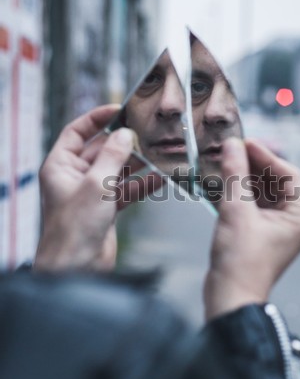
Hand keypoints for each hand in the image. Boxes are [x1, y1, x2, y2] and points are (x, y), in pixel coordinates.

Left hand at [35, 105, 161, 270]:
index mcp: (61, 166)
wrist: (77, 267)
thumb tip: (125, 134)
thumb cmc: (74, 228)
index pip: (77, 132)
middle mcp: (76, 176)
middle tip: (145, 135)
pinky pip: (127, 190)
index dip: (96, 119)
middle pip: (102, 150)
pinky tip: (160, 179)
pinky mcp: (107, 207)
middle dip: (123, 144)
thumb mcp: (96, 185)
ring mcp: (93, 192)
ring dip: (137, 165)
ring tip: (158, 155)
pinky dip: (143, 185)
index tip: (119, 110)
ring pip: (118, 170)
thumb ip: (113, 156)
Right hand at [204, 138, 299, 319]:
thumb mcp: (237, 212)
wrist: (229, 297)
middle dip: (253, 165)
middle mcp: (294, 219)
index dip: (265, 155)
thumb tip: (232, 146)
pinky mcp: (261, 231)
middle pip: (275, 181)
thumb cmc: (240, 262)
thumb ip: (235, 175)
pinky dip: (238, 192)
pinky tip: (222, 181)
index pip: (287, 173)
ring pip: (262, 191)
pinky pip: (253, 203)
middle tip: (230, 150)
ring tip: (223, 162)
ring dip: (243, 177)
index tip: (243, 143)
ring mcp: (277, 226)